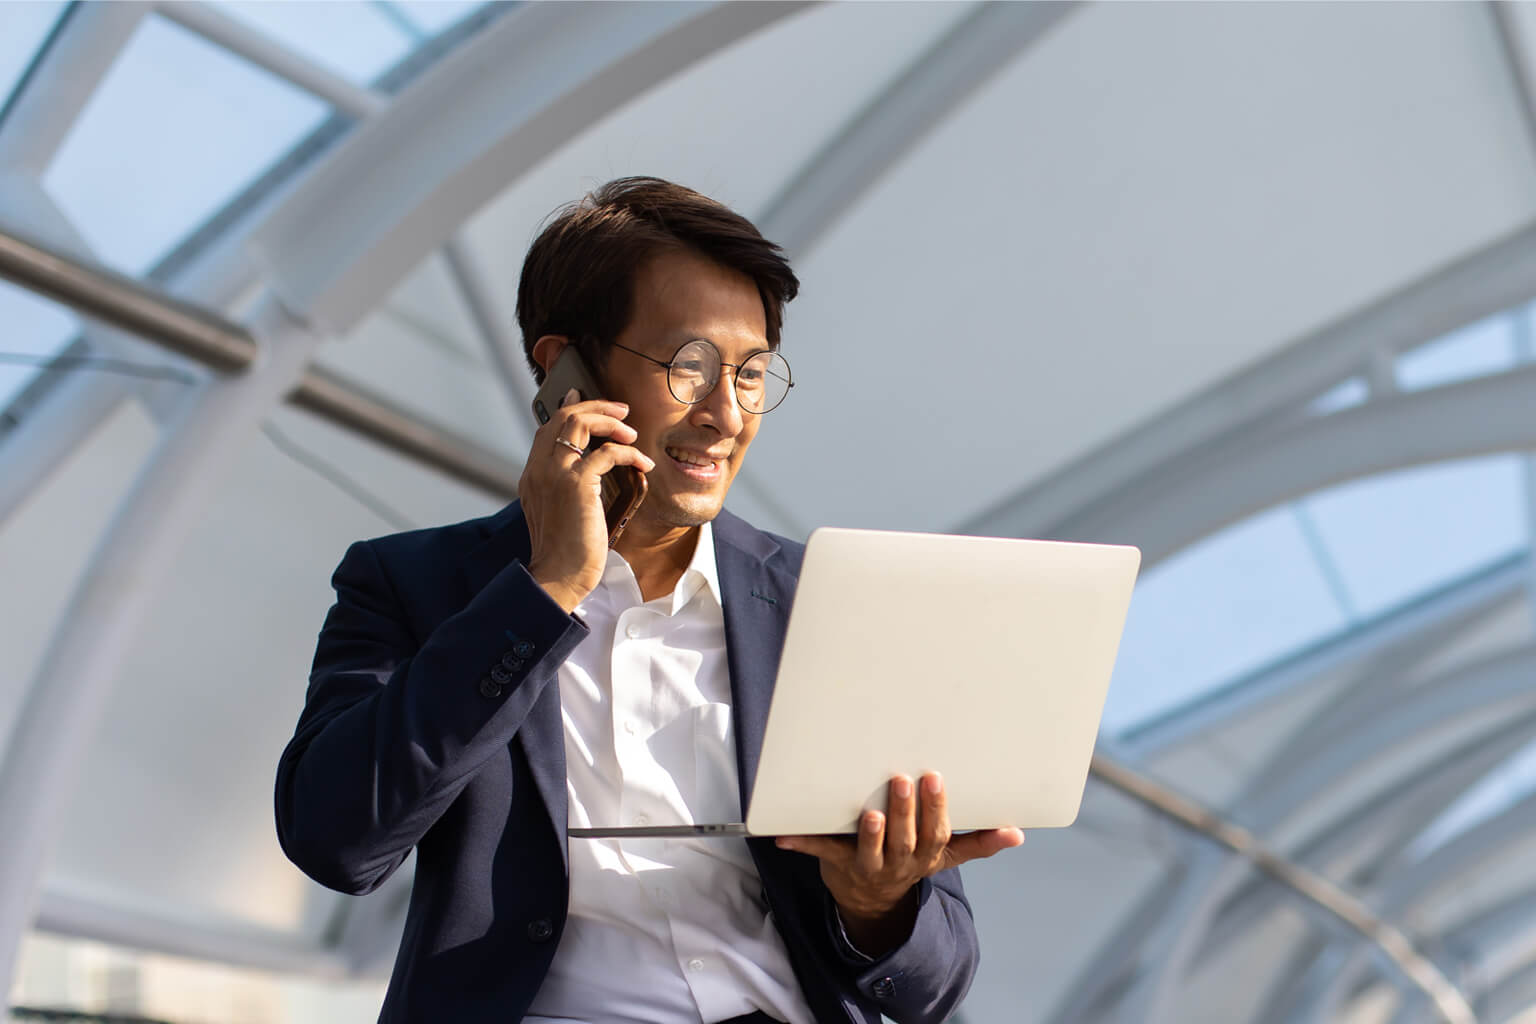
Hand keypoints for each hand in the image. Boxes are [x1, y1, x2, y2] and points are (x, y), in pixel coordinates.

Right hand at [518, 390, 653, 611]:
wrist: (559, 576)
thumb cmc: (565, 551)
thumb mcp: (559, 512)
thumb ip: (564, 487)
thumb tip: (590, 470)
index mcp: (532, 475)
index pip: (548, 428)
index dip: (570, 409)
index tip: (587, 399)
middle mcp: (539, 468)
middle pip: (563, 416)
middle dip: (596, 407)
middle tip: (621, 411)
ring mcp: (556, 474)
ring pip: (580, 423)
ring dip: (611, 422)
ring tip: (631, 433)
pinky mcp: (577, 484)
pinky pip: (608, 452)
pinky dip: (629, 454)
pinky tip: (643, 464)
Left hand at [775, 773, 1023, 954]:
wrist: (871, 901)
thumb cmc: (909, 861)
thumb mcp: (944, 856)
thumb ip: (978, 843)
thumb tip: (1018, 833)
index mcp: (924, 857)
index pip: (935, 835)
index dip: (936, 811)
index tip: (935, 780)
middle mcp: (898, 863)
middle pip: (904, 840)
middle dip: (905, 812)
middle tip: (902, 781)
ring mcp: (866, 865)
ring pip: (869, 851)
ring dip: (870, 833)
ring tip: (870, 813)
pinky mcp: (836, 862)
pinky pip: (820, 851)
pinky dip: (802, 842)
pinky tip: (783, 834)